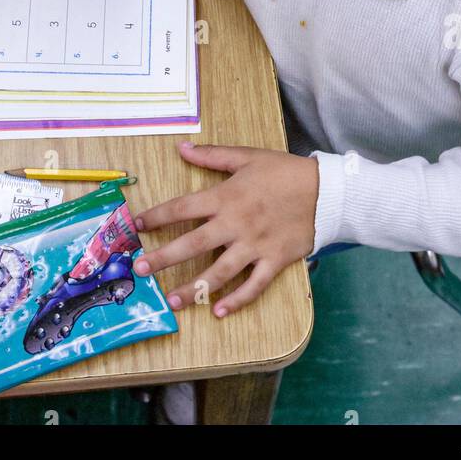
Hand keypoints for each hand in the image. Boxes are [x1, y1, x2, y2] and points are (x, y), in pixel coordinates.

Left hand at [132, 142, 318, 316]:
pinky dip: (236, 301)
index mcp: (226, 196)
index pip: (183, 208)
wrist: (325, 190)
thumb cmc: (283, 171)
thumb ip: (212, 156)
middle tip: (140, 270)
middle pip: (193, 244)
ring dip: (193, 288)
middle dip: (164, 258)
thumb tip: (182, 148)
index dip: (156, 216)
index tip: (136, 225)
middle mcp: (235, 224)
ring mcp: (254, 246)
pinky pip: (253, 286)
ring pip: (219, 272)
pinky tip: (218, 311)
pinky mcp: (274, 261)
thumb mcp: (247, 156)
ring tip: (172, 301)